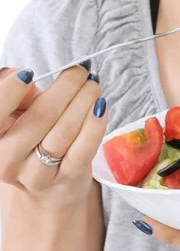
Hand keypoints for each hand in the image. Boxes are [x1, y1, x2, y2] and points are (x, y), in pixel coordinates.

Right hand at [0, 65, 106, 208]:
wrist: (48, 180)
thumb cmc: (33, 135)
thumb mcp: (20, 113)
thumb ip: (19, 95)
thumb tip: (23, 75)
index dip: (8, 93)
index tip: (28, 74)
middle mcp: (7, 159)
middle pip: (41, 117)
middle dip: (66, 86)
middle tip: (81, 70)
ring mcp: (36, 173)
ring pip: (64, 132)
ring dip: (85, 100)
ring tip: (94, 84)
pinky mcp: (65, 178)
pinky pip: (83, 150)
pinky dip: (95, 125)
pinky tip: (100, 107)